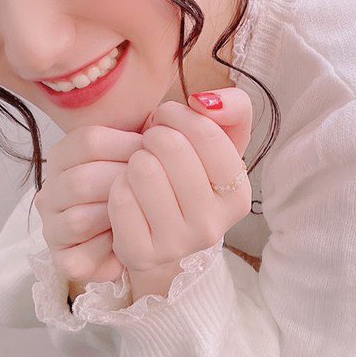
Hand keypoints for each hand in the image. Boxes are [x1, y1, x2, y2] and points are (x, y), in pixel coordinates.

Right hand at [33, 124, 145, 286]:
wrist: (143, 238)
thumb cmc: (139, 191)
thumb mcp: (139, 156)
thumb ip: (144, 136)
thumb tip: (162, 124)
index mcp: (65, 157)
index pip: (88, 141)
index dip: (127, 145)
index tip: (153, 152)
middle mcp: (51, 191)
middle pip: (81, 180)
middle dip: (124, 184)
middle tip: (152, 188)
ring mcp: (53, 226)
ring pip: (79, 218)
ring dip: (117, 217)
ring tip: (141, 214)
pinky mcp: (64, 260)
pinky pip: (81, 254)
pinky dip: (108, 248)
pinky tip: (126, 240)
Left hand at [107, 88, 253, 284]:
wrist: (161, 231)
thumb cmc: (190, 176)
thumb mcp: (221, 141)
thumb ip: (233, 108)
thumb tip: (205, 102)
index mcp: (237, 196)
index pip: (206, 133)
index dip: (178, 115)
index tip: (168, 118)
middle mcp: (212, 225)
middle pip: (170, 147)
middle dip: (154, 136)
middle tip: (152, 147)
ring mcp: (177, 244)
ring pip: (143, 170)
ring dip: (135, 160)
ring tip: (142, 169)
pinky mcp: (141, 254)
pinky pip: (120, 198)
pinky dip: (119, 186)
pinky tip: (129, 192)